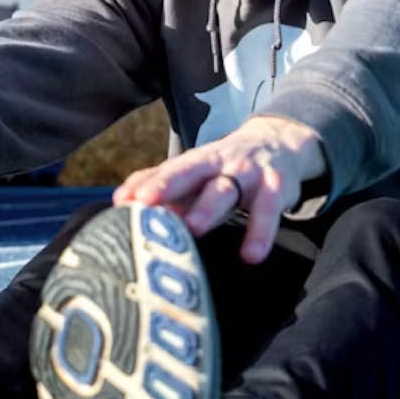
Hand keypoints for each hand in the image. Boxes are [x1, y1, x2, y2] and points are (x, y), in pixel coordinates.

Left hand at [112, 116, 324, 263]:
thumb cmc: (226, 167)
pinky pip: (268, 209)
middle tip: (145, 204)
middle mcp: (219, 163)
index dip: (147, 183)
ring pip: (226, 189)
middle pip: (190, 172)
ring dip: (208, 208)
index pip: (168, 170)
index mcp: (196, 161)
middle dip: (167, 185)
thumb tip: (120, 200)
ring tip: (193, 228)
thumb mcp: (197, 171)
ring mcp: (248, 173)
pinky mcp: (277, 187)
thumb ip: (160, 182)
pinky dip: (261, 232)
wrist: (279, 143)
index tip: (124, 200)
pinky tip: (251, 255)